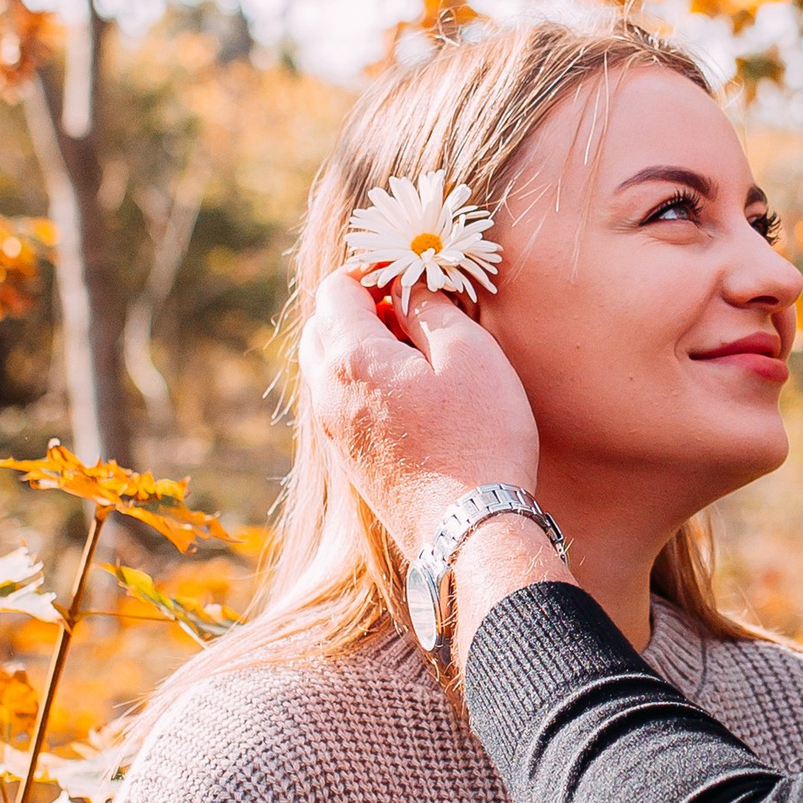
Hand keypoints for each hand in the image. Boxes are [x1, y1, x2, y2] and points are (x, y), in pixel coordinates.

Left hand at [300, 269, 543, 552]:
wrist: (471, 531)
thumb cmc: (480, 437)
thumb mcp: (470, 354)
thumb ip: (431, 308)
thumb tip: (409, 287)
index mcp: (351, 359)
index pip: (338, 290)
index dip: (372, 271)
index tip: (408, 273)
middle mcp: (328, 394)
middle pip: (322, 327)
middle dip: (358, 307)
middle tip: (411, 307)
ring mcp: (334, 433)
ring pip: (326, 367)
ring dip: (359, 346)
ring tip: (414, 351)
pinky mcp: (349, 462)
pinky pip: (339, 403)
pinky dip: (362, 382)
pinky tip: (409, 395)